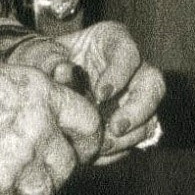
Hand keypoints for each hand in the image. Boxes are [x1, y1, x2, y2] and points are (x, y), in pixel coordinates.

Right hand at [0, 56, 100, 194]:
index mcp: (43, 94)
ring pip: (43, 192)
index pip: (89, 123)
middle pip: (67, 165)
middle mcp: (39, 128)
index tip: (80, 151)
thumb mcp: (1, 73)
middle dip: (52, 172)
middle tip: (30, 171)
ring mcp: (19, 160)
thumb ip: (32, 97)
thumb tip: (45, 113)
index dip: (87, 141)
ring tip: (5, 184)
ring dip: (25, 193)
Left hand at [9, 22, 166, 162]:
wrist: (41, 80)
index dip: (120, 74)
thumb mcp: (41, 53)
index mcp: (114, 41)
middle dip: (138, 110)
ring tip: (101, 145)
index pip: (129, 53)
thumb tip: (63, 72)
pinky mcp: (130, 121)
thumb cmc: (43, 60)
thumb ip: (50, 60)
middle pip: (153, 85)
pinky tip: (99, 152)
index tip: (101, 94)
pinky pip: (137, 138)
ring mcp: (134, 96)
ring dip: (129, 136)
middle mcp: (133, 68)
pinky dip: (120, 149)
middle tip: (115, 128)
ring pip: (151, 116)